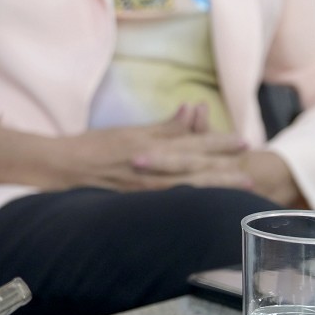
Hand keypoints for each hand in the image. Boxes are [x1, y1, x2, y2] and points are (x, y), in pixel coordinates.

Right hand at [52, 103, 252, 192]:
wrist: (63, 167)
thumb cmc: (94, 146)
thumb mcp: (129, 131)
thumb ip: (163, 126)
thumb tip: (191, 110)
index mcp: (149, 147)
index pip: (190, 144)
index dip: (218, 143)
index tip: (243, 141)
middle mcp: (150, 169)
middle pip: (195, 169)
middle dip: (224, 170)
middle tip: (251, 173)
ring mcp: (145, 189)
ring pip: (188, 187)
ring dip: (216, 187)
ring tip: (240, 188)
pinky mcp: (139, 202)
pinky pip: (172, 201)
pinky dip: (193, 200)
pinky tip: (208, 204)